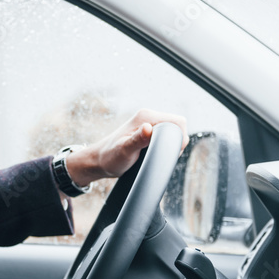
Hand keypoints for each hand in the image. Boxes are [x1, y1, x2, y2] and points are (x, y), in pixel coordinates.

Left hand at [64, 109, 187, 188]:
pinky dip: (165, 145)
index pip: (177, 121)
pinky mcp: (147, 131)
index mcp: (145, 117)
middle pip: (176, 126)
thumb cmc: (110, 157)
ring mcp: (148, 124)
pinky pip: (165, 136)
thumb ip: (137, 140)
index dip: (179, 137)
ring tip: (156, 155)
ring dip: (169, 144)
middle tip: (161, 154)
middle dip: (175, 141)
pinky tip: (154, 153)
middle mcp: (148, 117)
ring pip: (171, 132)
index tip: (169, 151)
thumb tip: (149, 129)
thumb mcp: (124, 151)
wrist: (99, 161)